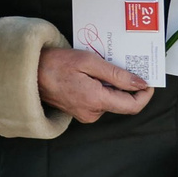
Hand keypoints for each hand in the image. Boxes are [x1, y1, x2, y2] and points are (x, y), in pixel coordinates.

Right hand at [36, 47, 151, 122]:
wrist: (30, 74)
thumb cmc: (56, 64)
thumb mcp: (89, 62)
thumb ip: (117, 75)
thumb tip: (140, 84)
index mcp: (96, 100)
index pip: (132, 106)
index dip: (144, 94)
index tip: (148, 80)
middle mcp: (92, 113)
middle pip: (121, 102)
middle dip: (126, 85)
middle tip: (122, 64)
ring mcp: (85, 114)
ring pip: (110, 100)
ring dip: (111, 85)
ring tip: (100, 66)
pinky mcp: (80, 112)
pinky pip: (99, 101)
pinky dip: (101, 88)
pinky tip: (91, 74)